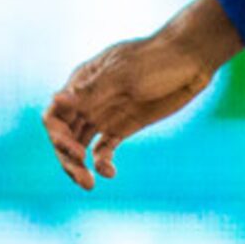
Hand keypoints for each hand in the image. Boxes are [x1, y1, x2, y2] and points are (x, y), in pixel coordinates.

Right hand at [42, 0, 237, 189]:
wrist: (189, 59)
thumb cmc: (155, 59)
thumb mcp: (124, 76)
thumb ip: (91, 92)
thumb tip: (56, 99)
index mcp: (80, 84)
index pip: (55, 117)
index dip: (58, 138)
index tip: (77, 153)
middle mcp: (87, 102)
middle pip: (65, 136)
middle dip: (67, 159)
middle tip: (82, 179)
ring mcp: (105, 115)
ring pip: (81, 145)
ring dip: (79, 166)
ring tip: (89, 184)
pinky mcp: (123, 127)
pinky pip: (104, 149)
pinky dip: (102, 163)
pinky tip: (110, 173)